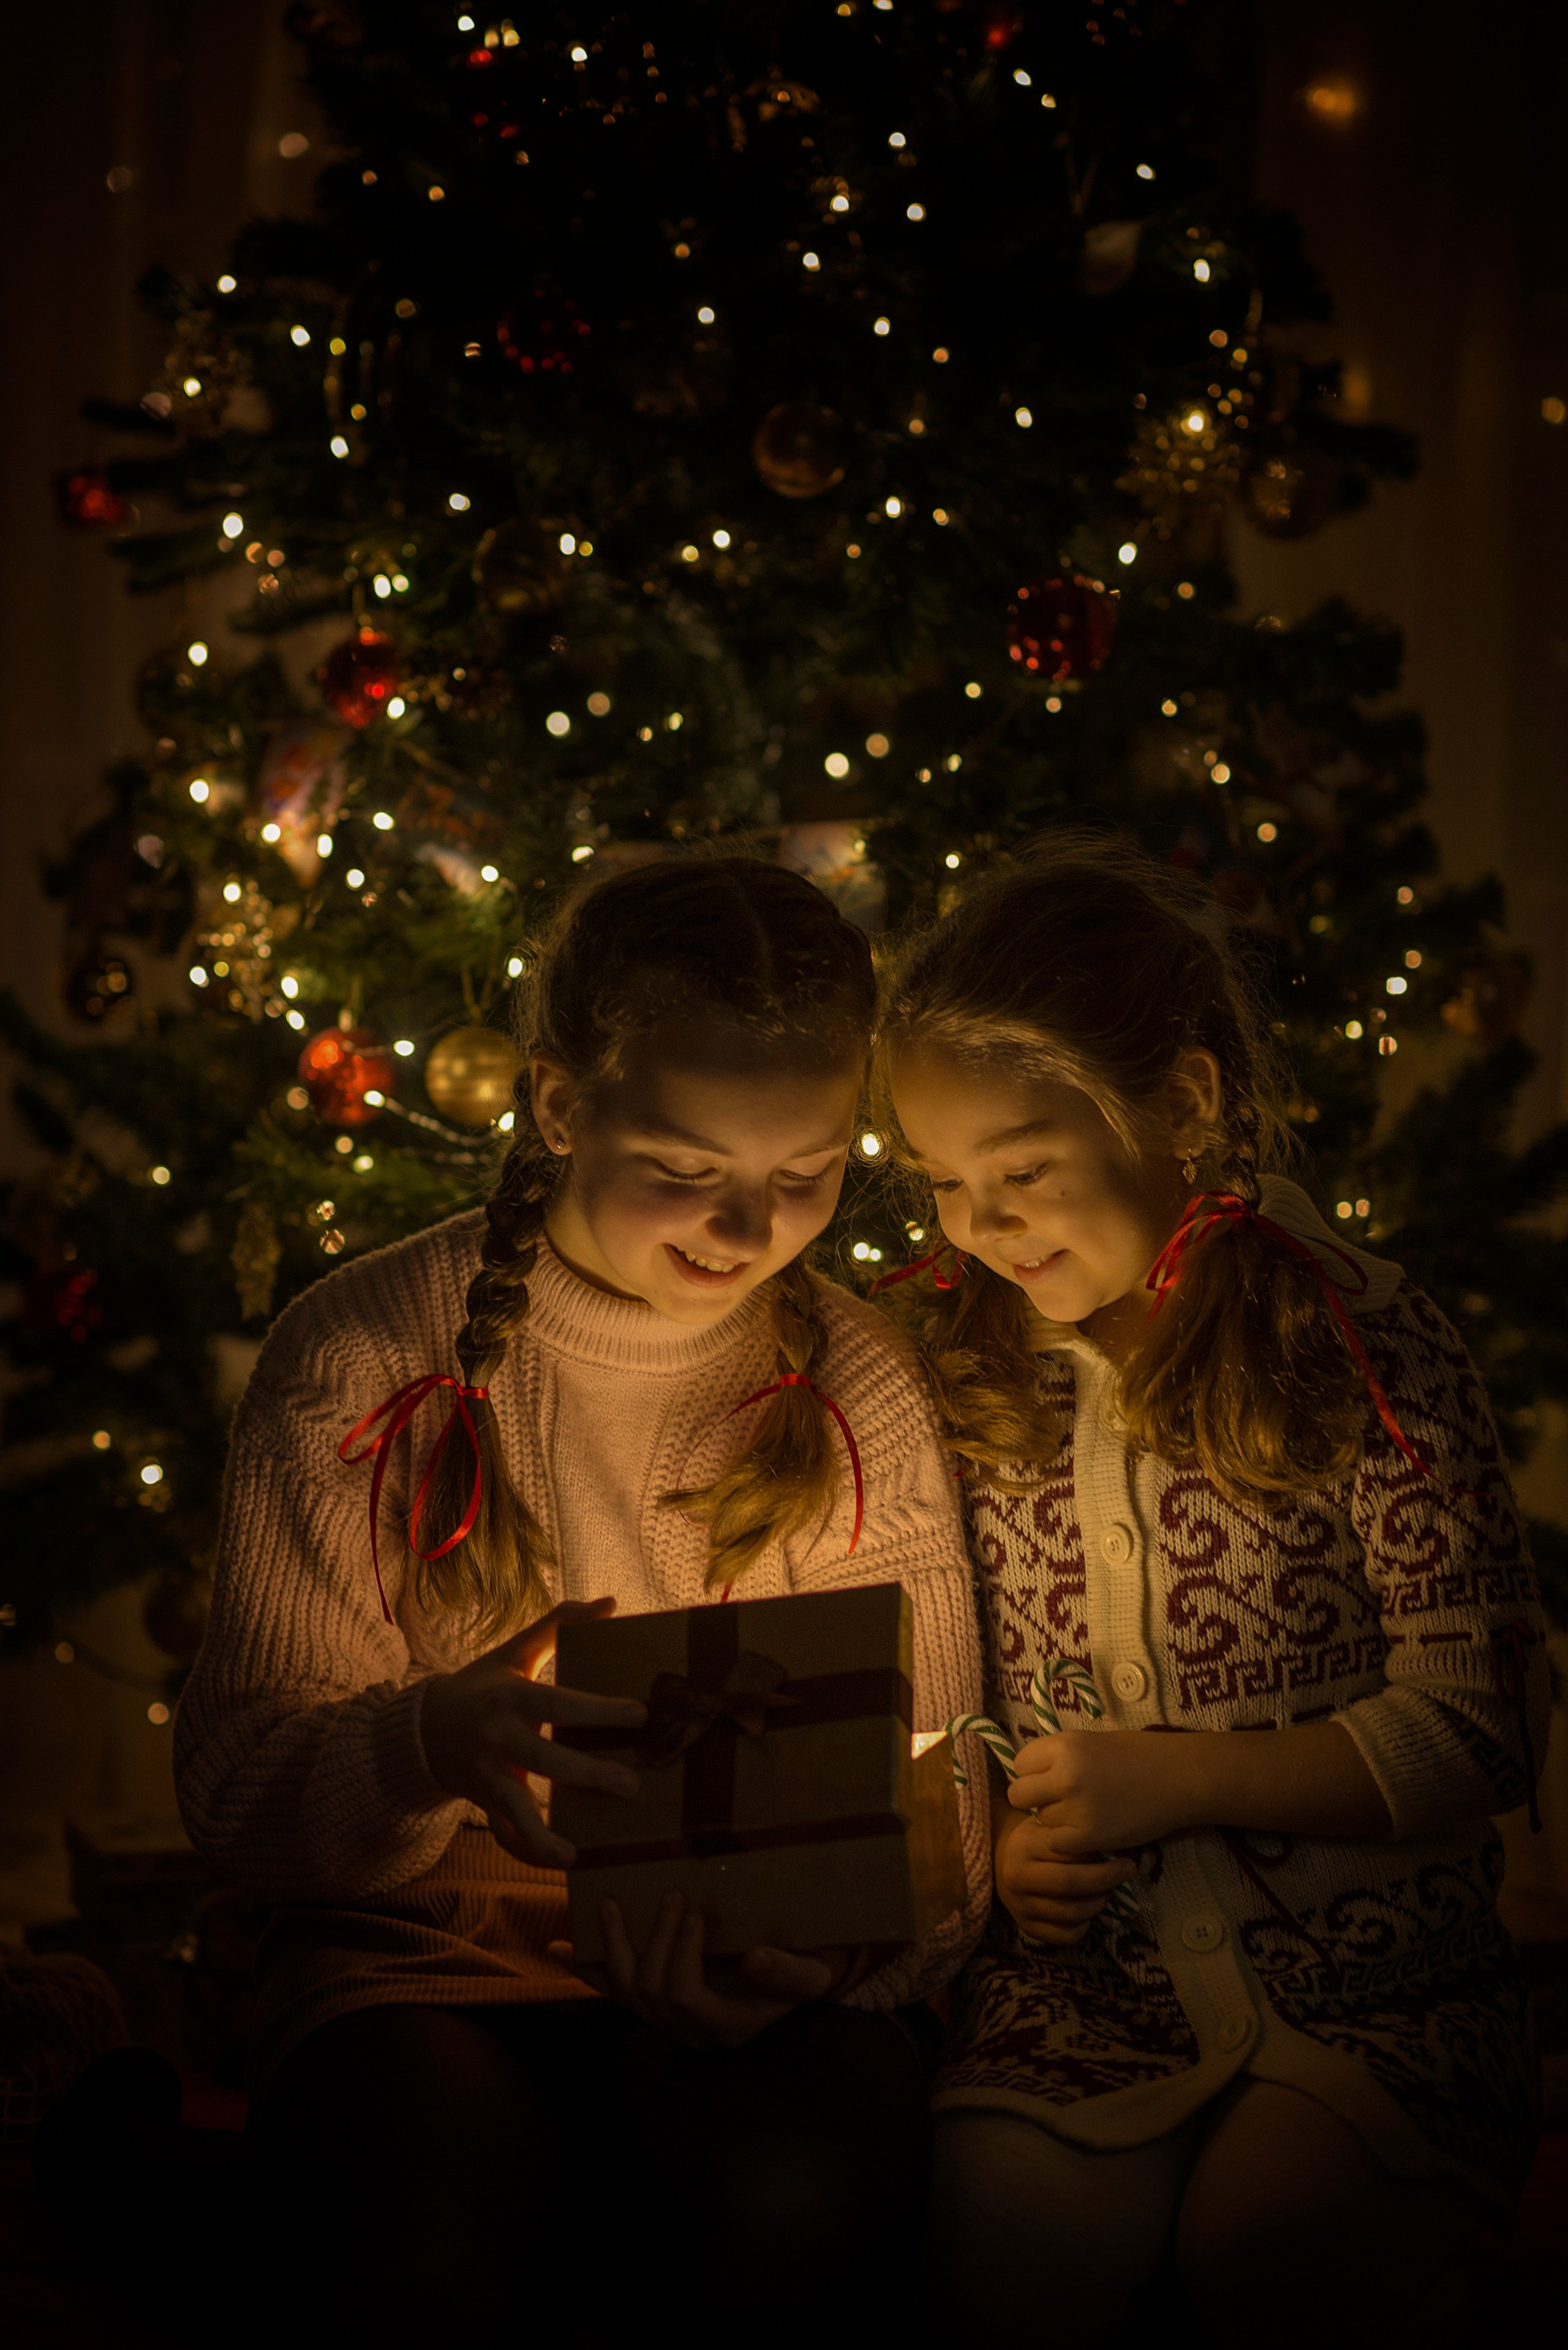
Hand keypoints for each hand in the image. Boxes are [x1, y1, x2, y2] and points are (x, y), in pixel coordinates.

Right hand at [420, 1597, 646, 1868]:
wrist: (423, 1726)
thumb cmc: (483, 1685)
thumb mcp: (514, 1652)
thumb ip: (559, 1625)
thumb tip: (610, 1603)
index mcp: (510, 1696)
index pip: (557, 1702)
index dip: (596, 1709)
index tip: (639, 1714)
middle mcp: (496, 1737)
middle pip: (543, 1761)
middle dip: (587, 1775)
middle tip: (632, 1785)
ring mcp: (486, 1774)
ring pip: (515, 1809)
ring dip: (545, 1835)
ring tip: (578, 1852)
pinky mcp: (482, 1801)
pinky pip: (504, 1834)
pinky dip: (528, 1853)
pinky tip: (562, 1864)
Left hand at [554, 1894, 839, 2049]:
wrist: (801, 1984)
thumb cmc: (809, 1974)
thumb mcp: (812, 1973)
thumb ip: (788, 1972)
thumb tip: (753, 1958)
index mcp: (726, 2026)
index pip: (685, 1997)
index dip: (681, 1955)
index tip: (695, 1912)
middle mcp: (691, 2031)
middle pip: (651, 1992)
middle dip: (657, 1940)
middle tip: (671, 1896)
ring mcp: (671, 2021)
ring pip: (627, 1993)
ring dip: (613, 1949)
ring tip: (609, 1906)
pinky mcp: (658, 2004)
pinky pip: (617, 1992)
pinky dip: (589, 1970)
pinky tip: (560, 1950)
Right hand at [994, 1809, 1135, 1945]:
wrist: (1002, 1863)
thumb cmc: (1037, 1839)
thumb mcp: (1048, 1825)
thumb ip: (1071, 1832)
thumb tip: (1112, 1843)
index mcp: (1023, 1845)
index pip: (1067, 1854)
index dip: (1100, 1858)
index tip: (1124, 1857)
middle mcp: (1017, 1877)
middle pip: (1069, 1883)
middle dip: (1105, 1879)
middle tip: (1126, 1872)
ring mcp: (1021, 1906)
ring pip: (1071, 1912)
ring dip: (1098, 1903)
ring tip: (1107, 1891)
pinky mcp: (1027, 1927)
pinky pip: (1065, 1935)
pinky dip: (1084, 1926)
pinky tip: (1089, 1912)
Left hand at [1009, 1729, 1176, 1855]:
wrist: (1179, 1777)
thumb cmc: (1139, 1754)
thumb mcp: (1091, 1742)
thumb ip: (1059, 1757)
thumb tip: (1030, 1775)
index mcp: (1063, 1744)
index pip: (1019, 1764)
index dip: (1031, 1773)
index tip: (1047, 1778)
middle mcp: (1064, 1774)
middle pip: (1019, 1794)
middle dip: (1034, 1799)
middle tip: (1057, 1801)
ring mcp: (1076, 1806)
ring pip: (1041, 1820)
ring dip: (1056, 1820)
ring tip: (1085, 1813)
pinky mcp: (1090, 1836)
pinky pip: (1057, 1844)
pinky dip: (1069, 1841)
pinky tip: (1088, 1831)